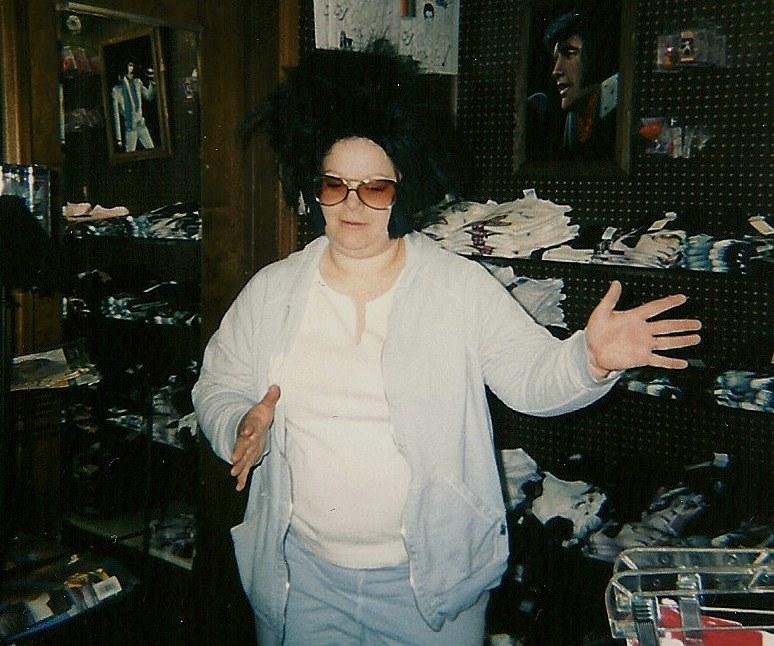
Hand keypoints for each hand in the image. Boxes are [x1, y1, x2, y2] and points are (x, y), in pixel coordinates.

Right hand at [230, 385, 280, 490]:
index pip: (249, 426)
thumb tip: (276, 387)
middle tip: (234, 459)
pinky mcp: (247, 457)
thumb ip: (270, 398)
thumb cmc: (258, 417)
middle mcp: (246, 439)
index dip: (248, 429)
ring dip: (238, 466)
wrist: (248, 426)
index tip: (247, 432)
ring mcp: (246, 449)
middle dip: (238, 452)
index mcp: (251, 426)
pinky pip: (244, 469)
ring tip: (234, 473)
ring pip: (241, 458)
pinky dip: (241, 478)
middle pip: (242, 445)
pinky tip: (238, 486)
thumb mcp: (265, 406)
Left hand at [585, 281, 700, 376]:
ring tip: (696, 338)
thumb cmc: (595, 331)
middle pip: (667, 326)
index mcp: (634, 317)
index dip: (668, 303)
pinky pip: (659, 360)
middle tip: (698, 323)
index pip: (655, 308)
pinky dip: (671, 362)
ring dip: (682, 340)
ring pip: (667, 341)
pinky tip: (683, 362)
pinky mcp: (641, 358)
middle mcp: (642, 330)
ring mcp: (643, 345)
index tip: (682, 298)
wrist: (591, 351)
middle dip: (682, 324)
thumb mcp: (601, 312)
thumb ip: (610, 298)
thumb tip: (616, 283)